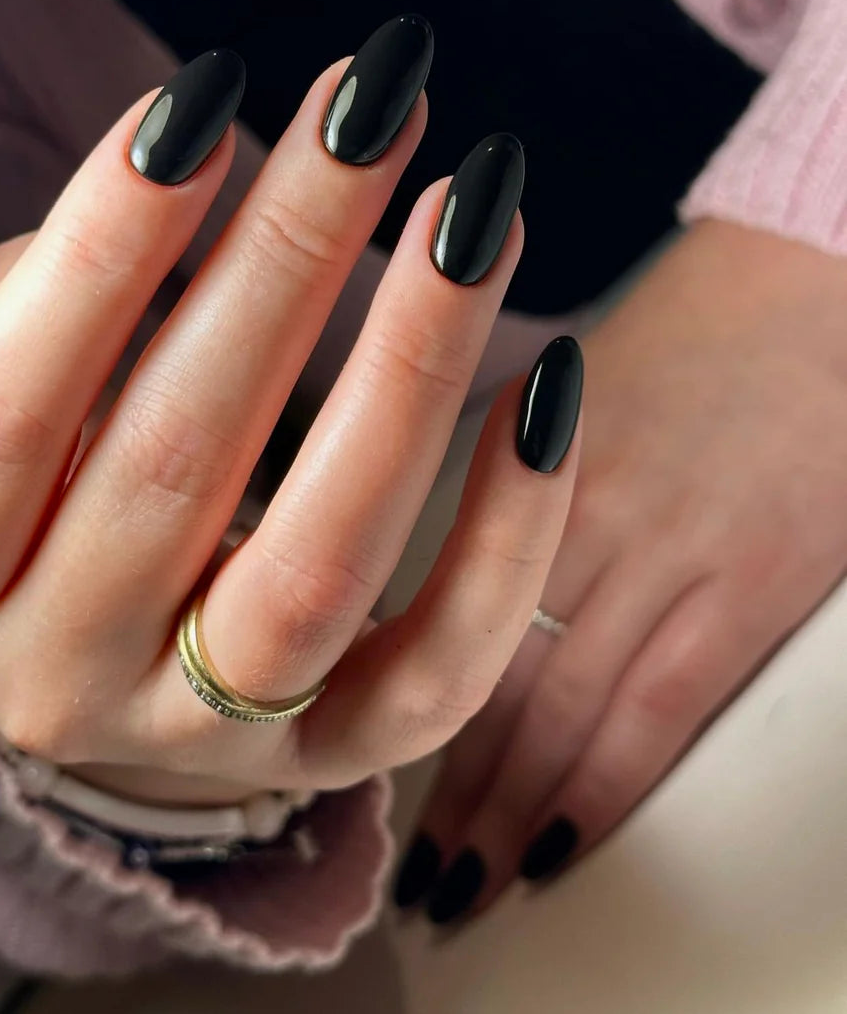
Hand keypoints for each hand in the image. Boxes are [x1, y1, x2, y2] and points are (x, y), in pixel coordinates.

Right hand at [0, 25, 580, 810]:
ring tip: (474, 212)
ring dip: (408, 365)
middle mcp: (56, 681)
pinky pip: (442, 669)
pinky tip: (551, 387)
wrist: (105, 667)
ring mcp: (199, 738)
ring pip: (321, 561)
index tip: (203, 98)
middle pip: (178, 462)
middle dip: (285, 255)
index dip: (95, 250)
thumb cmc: (43, 499)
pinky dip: (512, 531)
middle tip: (374, 103)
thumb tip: (176, 184)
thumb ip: (37, 309)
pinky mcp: (328, 759)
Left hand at [396, 218, 846, 922]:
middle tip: (413, 867)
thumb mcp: (574, 386)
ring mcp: (660, 549)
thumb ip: (506, 473)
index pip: (436, 608)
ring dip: (507, 808)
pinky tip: (560, 846)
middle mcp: (570, 512)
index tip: (361, 762)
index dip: (396, 699)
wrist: (818, 276)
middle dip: (445, 784)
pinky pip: (659, 708)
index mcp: (520, 463)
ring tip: (470, 885)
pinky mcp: (746, 578)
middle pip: (485, 672)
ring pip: (558, 708)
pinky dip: (602, 788)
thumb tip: (452, 554)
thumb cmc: (701, 326)